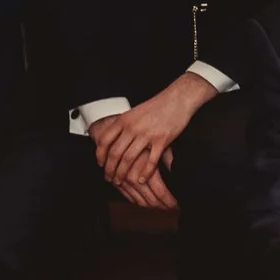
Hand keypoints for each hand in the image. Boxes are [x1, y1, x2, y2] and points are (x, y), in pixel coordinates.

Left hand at [90, 72, 215, 206]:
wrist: (178, 98)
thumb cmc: (157, 106)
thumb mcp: (135, 112)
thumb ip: (123, 125)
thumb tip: (112, 139)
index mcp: (124, 120)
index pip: (104, 141)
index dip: (100, 156)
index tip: (101, 165)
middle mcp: (132, 128)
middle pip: (115, 153)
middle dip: (110, 169)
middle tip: (110, 178)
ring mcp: (147, 134)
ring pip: (129, 159)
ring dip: (123, 173)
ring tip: (122, 181)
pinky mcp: (162, 140)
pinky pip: (151, 160)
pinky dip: (145, 172)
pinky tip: (142, 180)